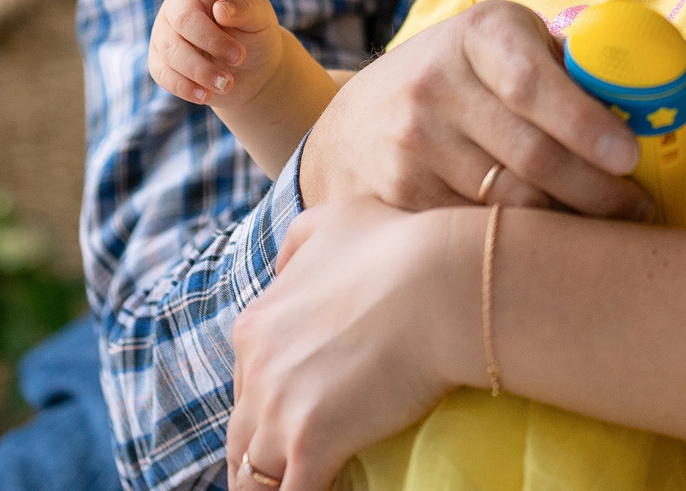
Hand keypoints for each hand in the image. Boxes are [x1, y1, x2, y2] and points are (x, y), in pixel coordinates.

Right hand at [151, 0, 289, 112]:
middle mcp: (179, 3)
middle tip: (240, 57)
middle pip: (184, 19)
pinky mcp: (159, 60)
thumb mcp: (260, 16)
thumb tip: (220, 10)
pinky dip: (185, 86)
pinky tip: (206, 96)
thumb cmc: (254, 31)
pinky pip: (164, 74)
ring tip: (227, 83)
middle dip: (211, 41)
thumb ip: (245, 7)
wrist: (250, 68)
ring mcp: (165, 31)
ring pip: (172, 51)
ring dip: (200, 70)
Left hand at [228, 197, 478, 490]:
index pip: (248, 386)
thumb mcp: (336, 220)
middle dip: (264, 456)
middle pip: (243, 438)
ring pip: (253, 475)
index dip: (274, 407)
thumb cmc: (401, 245)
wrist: (441, 280)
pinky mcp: (310, 442)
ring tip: (304, 482)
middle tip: (295, 464)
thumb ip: (300, 243)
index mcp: (257, 325)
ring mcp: (279, 408)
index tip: (304, 417)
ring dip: (273, 483)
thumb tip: (284, 268)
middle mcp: (256, 368)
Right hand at [299, 0, 650, 218]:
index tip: (630, 158)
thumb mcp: (503, 46)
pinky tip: (549, 245)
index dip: (586, 125)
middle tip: (639, 209)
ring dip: (568, 224)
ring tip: (608, 229)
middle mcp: (436, 83)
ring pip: (509, 202)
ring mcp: (412, 142)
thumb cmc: (463, 78)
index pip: (534, 83)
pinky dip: (520, 243)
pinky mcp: (400, 194)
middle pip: (531, 155)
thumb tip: (645, 101)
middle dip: (597, 190)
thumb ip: (563, 66)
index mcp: (479, 35)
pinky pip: (477, 230)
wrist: (356, 122)